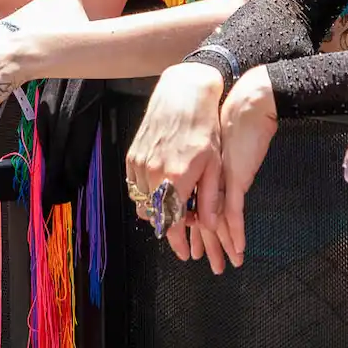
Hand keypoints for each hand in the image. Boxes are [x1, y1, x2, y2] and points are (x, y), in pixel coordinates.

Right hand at [125, 62, 228, 267]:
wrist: (183, 94)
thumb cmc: (204, 128)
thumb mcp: (214, 165)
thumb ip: (209, 198)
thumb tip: (210, 225)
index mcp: (176, 180)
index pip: (172, 224)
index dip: (178, 242)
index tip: (183, 253)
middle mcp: (153, 175)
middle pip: (155, 216)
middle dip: (169, 225)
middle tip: (185, 222)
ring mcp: (139, 165)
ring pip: (142, 203)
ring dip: (157, 208)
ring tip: (175, 201)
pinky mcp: (132, 156)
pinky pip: (135, 186)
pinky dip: (146, 192)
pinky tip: (162, 184)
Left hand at [208, 68, 279, 271]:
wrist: (246, 106)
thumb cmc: (231, 123)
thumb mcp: (215, 151)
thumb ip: (209, 174)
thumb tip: (206, 191)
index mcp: (198, 173)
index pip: (188, 208)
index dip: (188, 229)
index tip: (188, 245)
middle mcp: (205, 179)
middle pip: (200, 220)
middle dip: (203, 244)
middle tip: (200, 261)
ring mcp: (220, 180)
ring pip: (215, 222)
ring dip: (219, 246)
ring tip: (221, 266)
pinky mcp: (236, 179)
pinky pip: (234, 212)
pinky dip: (236, 233)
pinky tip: (239, 248)